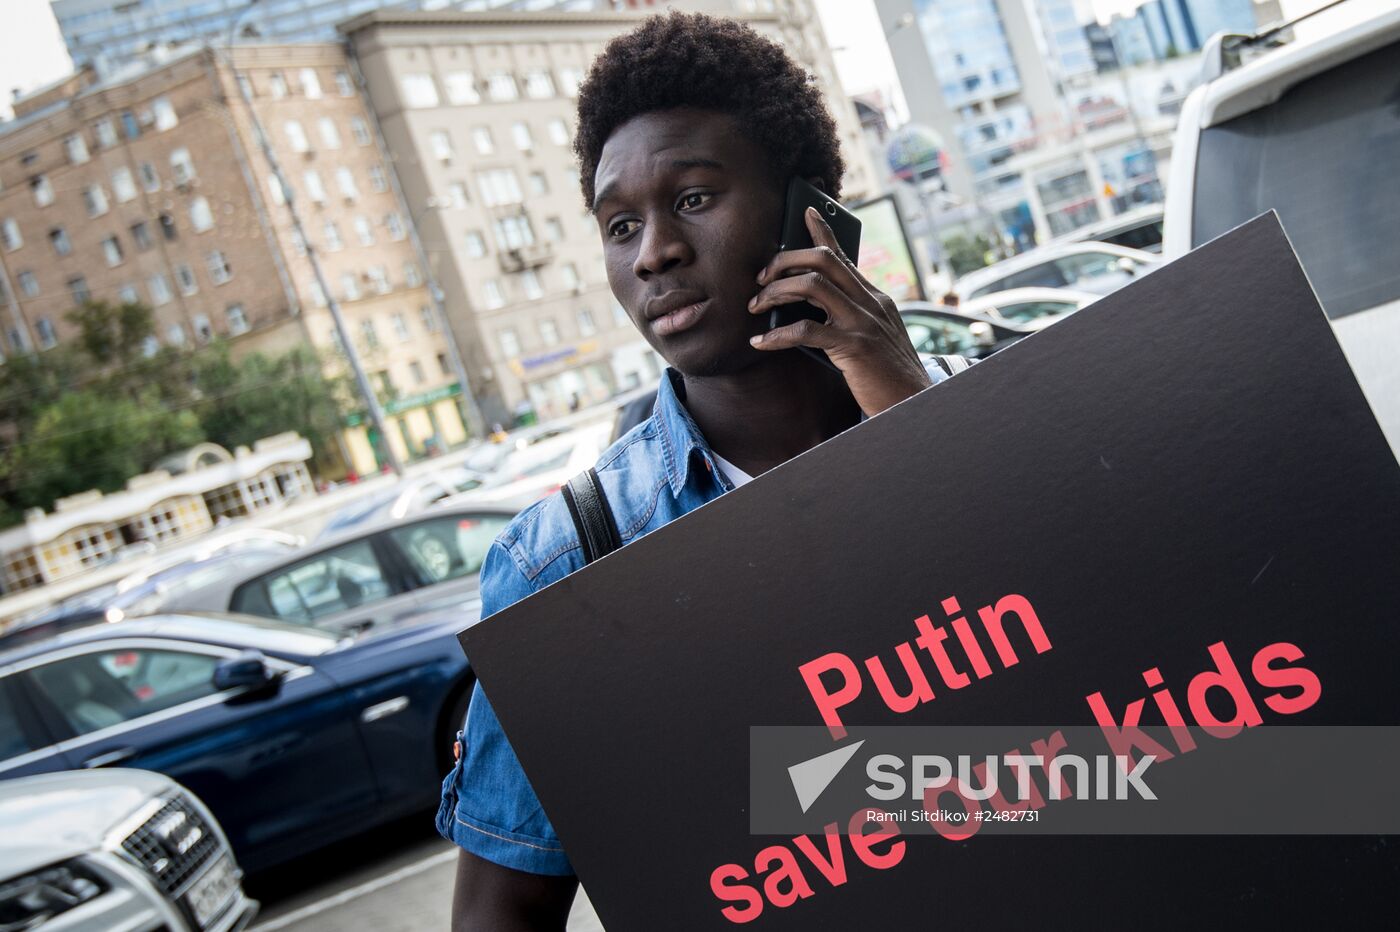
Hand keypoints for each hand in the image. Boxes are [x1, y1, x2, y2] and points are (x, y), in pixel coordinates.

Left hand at [748, 206, 931, 416]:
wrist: (914, 403)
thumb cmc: (887, 376)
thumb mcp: (874, 338)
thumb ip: (851, 319)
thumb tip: (810, 310)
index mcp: (876, 298)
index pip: (844, 256)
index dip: (823, 232)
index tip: (806, 212)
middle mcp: (871, 303)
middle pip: (823, 260)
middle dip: (784, 262)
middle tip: (761, 279)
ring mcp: (863, 322)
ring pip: (812, 285)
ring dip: (776, 292)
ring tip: (756, 307)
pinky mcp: (854, 347)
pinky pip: (806, 331)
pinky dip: (777, 335)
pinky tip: (761, 342)